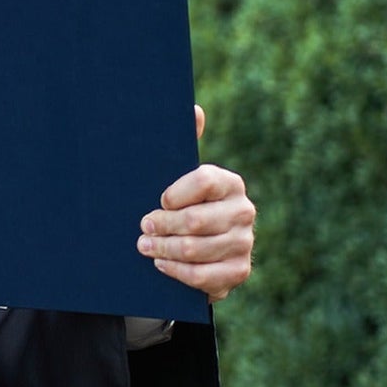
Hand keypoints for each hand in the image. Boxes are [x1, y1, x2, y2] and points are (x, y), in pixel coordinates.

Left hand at [137, 106, 254, 301]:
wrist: (196, 248)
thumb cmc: (180, 205)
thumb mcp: (177, 176)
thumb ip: (185, 143)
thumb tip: (194, 109)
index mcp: (229, 183)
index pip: (203, 181)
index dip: (175, 193)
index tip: (158, 200)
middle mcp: (243, 211)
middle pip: (195, 220)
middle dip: (161, 225)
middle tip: (142, 227)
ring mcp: (244, 243)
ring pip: (195, 249)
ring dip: (163, 249)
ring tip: (144, 246)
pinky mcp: (238, 272)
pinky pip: (203, 276)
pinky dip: (177, 271)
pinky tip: (161, 264)